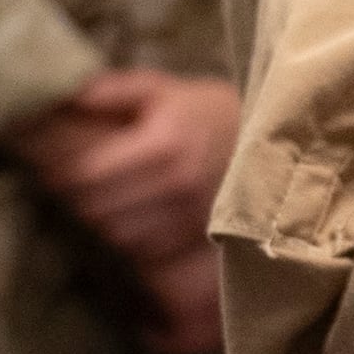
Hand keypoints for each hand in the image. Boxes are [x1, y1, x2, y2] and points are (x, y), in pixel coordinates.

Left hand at [12, 70, 241, 353]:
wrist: (288, 140)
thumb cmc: (217, 114)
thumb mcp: (168, 90)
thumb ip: (118, 91)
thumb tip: (73, 98)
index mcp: (164, 146)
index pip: (85, 178)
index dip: (65, 177)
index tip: (64, 171)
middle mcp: (180, 187)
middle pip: (99, 214)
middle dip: (86, 204)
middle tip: (91, 192)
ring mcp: (197, 220)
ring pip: (122, 240)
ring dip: (112, 229)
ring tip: (117, 211)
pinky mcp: (209, 246)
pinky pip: (153, 262)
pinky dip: (138, 254)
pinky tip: (140, 240)